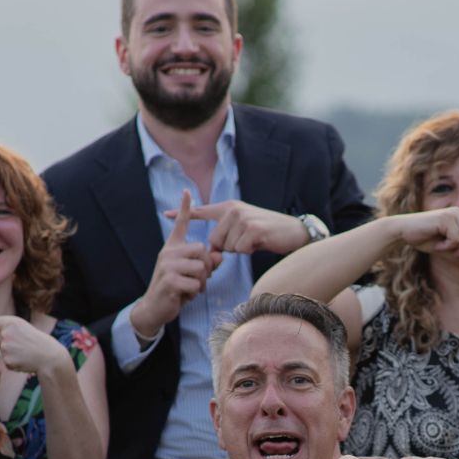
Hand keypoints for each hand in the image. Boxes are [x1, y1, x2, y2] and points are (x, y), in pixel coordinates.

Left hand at [0, 310, 69, 378]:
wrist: (49, 356)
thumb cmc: (37, 342)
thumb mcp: (22, 329)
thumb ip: (7, 331)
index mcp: (10, 322)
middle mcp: (6, 333)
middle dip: (7, 345)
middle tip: (24, 346)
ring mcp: (7, 346)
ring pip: (1, 352)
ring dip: (10, 354)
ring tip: (25, 353)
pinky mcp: (8, 359)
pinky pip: (5, 361)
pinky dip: (13, 362)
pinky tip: (24, 360)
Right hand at [133, 190, 215, 337]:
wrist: (155, 308)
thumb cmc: (175, 289)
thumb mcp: (192, 274)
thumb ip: (207, 263)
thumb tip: (219, 255)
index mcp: (172, 248)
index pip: (180, 224)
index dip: (184, 208)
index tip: (187, 191)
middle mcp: (168, 253)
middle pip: (202, 250)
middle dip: (207, 267)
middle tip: (198, 280)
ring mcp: (167, 266)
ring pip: (201, 268)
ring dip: (201, 283)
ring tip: (189, 289)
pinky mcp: (169, 281)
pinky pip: (195, 284)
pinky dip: (194, 293)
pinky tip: (184, 296)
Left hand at [174, 197, 309, 255]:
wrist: (293, 230)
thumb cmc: (268, 231)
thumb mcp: (245, 227)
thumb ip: (227, 233)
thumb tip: (212, 249)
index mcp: (229, 207)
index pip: (203, 210)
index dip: (183, 213)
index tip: (165, 214)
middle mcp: (234, 209)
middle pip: (215, 240)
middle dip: (228, 247)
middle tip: (246, 240)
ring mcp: (243, 218)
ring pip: (227, 247)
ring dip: (240, 249)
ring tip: (254, 240)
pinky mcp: (252, 229)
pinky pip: (240, 250)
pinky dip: (249, 251)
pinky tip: (259, 243)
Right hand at [394, 206, 458, 254]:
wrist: (404, 232)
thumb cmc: (424, 239)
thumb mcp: (446, 248)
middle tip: (445, 246)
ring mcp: (454, 213)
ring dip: (453, 246)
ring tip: (439, 242)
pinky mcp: (447, 217)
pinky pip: (457, 238)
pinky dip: (446, 244)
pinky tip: (436, 240)